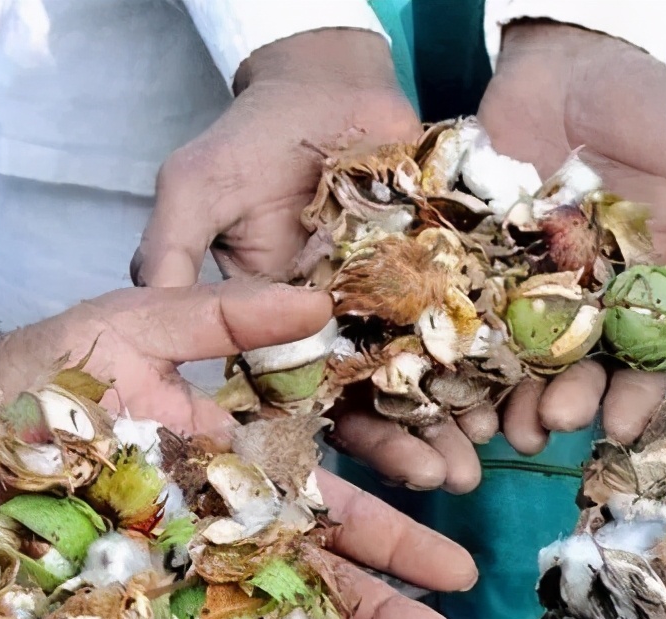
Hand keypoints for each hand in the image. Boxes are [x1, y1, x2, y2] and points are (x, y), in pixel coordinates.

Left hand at [0, 281, 475, 618]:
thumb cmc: (32, 374)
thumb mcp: (131, 326)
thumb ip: (222, 316)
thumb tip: (321, 301)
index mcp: (230, 481)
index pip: (328, 518)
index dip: (391, 547)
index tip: (454, 575)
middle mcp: (211, 549)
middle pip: (307, 595)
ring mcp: (164, 600)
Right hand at [129, 30, 472, 491]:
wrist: (321, 83)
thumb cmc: (247, 140)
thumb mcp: (195, 190)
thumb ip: (172, 253)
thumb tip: (149, 317)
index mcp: (283, 338)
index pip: (308, 408)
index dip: (339, 445)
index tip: (362, 486)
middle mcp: (343, 338)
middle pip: (380, 407)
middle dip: (414, 447)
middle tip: (452, 482)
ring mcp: (398, 308)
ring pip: (433, 375)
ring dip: (461, 416)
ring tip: (490, 450)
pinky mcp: (443, 272)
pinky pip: (474, 318)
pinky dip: (495, 354)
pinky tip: (516, 386)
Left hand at [476, 21, 665, 454]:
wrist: (572, 59)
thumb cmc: (652, 109)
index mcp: (646, 288)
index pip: (645, 360)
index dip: (634, 397)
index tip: (620, 427)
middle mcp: (588, 298)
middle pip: (578, 368)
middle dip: (567, 400)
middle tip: (551, 422)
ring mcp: (530, 282)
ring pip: (521, 355)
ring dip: (512, 395)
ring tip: (502, 425)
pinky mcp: (480, 260)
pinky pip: (471, 314)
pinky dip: (463, 350)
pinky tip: (452, 382)